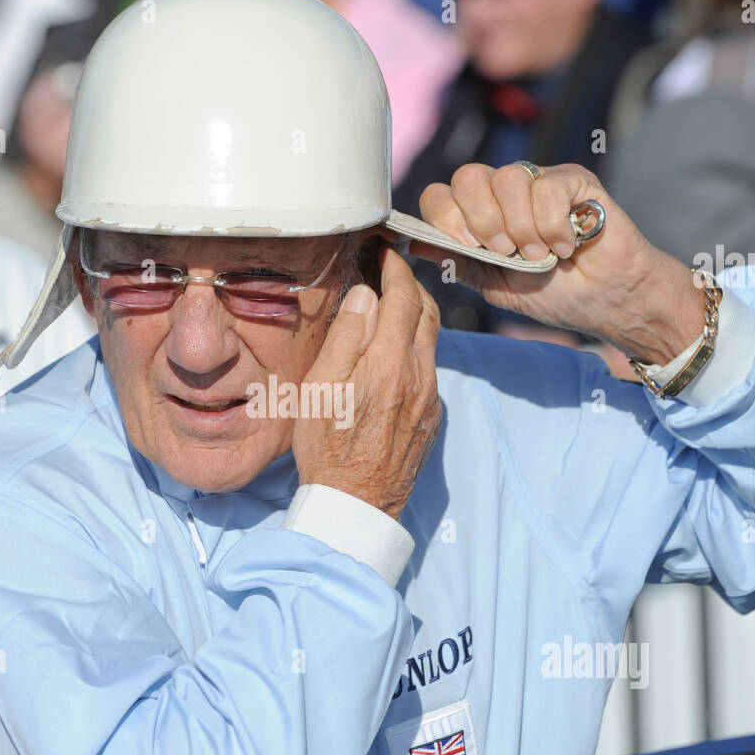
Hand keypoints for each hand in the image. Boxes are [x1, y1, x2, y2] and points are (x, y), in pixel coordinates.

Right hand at [292, 246, 441, 519]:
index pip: (403, 296)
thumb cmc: (326, 446)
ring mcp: (429, 397)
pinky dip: (416, 346)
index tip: (384, 251)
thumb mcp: (322, 386)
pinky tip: (393, 352)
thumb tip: (366, 293)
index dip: (395, 267)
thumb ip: (347, 335)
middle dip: (410, 284)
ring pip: (432, 340)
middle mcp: (419, 375)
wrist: (354, 504)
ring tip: (392, 303)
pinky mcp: (431, 417)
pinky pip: (429, 368)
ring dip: (416, 314)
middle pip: (427, 312)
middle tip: (389, 269)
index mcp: (390, 361)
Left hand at [414, 162, 704, 365]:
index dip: (446, 217)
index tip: (468, 245)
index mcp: (479, 215)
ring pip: (508, 179)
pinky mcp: (571, 179)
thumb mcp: (494, 285)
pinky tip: (567, 245)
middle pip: (468, 176)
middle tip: (506, 251)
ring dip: (522, 227)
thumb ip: (459, 260)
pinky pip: (546, 186)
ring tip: (541, 254)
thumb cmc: (554, 294)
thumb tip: (414, 242)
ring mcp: (537, 182)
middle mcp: (503, 193)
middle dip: (481, 218)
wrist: (605, 301)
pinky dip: (552, 224)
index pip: (441, 194)